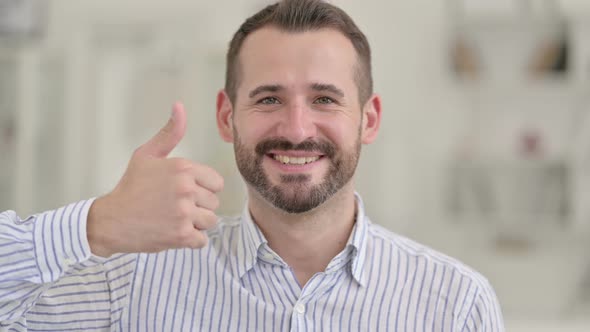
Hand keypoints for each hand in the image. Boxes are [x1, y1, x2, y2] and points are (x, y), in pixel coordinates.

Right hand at [87, 103, 223, 256]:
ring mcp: (184, 213)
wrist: (111, 220)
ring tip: (174, 219)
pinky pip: (202, 240)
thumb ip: (169, 133)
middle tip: (173, 207)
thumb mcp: (147, 155)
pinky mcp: (181, 235)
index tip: (183, 192)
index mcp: (183, 168)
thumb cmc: (130, 187)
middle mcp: (186, 189)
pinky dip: (190, 240)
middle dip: (198, 207)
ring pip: (210, 221)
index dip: (202, 189)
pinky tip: (172, 232)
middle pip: (214, 203)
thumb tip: (180, 106)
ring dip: (195, 224)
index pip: (217, 183)